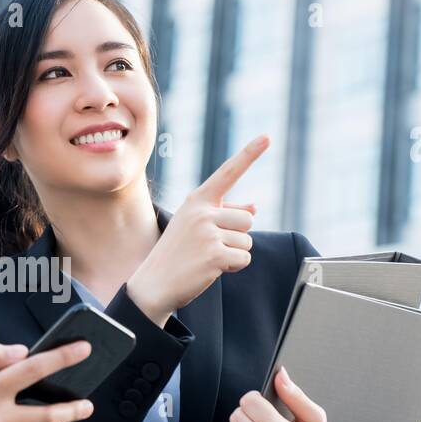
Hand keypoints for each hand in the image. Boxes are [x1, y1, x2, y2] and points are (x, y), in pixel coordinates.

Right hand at [126, 135, 267, 326]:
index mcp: (196, 201)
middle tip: (210, 247)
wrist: (153, 284)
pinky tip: (210, 269)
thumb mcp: (195, 227)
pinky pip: (244, 259)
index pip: (228, 173)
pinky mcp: (214, 255)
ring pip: (247, 241)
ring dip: (234, 254)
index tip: (267, 137)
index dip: (249, 154)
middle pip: (247, 219)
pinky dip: (234, 268)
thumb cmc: (176, 253)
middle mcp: (202, 212)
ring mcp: (207, 233)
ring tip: (207, 258)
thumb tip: (254, 207)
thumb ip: (225, 214)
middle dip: (237, 236)